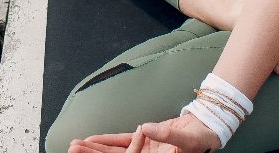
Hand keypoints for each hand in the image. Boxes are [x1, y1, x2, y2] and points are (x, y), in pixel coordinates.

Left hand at [67, 113, 222, 152]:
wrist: (206, 128)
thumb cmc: (200, 138)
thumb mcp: (185, 140)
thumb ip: (165, 135)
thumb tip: (145, 128)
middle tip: (72, 150)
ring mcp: (142, 152)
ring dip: (95, 149)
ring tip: (75, 146)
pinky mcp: (143, 140)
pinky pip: (121, 142)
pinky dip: (107, 141)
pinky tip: (92, 141)